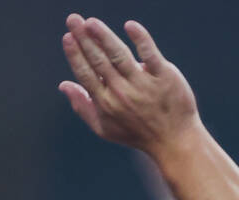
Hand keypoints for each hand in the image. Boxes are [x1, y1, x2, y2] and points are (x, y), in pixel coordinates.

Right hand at [59, 14, 199, 159]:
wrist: (175, 141)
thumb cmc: (137, 134)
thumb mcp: (105, 128)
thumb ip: (83, 106)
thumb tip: (63, 85)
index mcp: (106, 102)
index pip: (86, 74)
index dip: (75, 55)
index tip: (67, 37)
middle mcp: (122, 92)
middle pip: (99, 60)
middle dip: (84, 38)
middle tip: (73, 19)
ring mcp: (143, 84)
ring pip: (119, 55)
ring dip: (104, 36)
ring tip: (92, 22)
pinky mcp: (164, 77)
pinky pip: (150, 55)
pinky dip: (140, 39)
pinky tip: (130, 26)